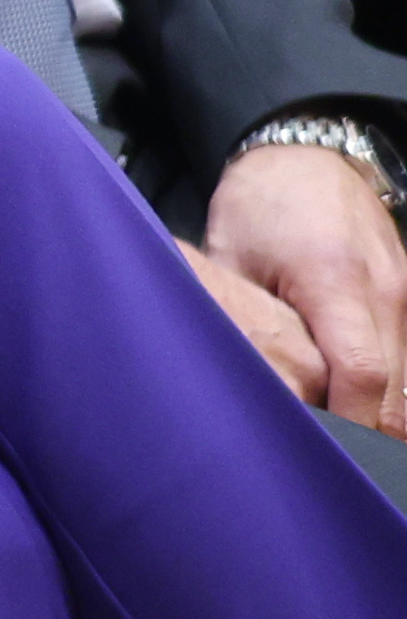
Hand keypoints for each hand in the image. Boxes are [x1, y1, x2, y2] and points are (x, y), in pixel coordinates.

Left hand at [203, 142, 406, 427]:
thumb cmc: (260, 204)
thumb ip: (240, 320)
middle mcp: (386, 291)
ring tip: (343, 445)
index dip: (349, 423)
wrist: (310, 155)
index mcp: (334, 279)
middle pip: (397, 391)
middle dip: (369, 433)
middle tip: (328, 464)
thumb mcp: (230, 257)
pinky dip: (392, 392)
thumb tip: (229, 382)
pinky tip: (360, 412)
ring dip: (383, 417)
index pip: (360, 373)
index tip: (324, 453)